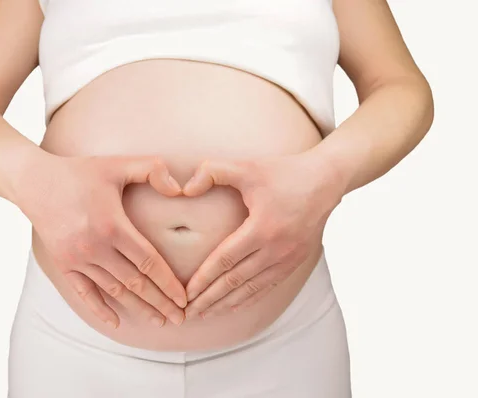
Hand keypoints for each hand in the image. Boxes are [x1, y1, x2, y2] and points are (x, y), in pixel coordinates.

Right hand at [15, 153, 186, 327]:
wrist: (34, 182)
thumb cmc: (80, 172)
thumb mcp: (117, 164)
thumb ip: (152, 169)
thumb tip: (180, 188)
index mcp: (113, 226)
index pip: (148, 263)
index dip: (168, 283)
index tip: (184, 299)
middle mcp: (95, 248)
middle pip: (135, 283)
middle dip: (160, 303)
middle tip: (180, 318)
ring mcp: (77, 259)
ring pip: (114, 291)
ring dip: (138, 308)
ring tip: (158, 321)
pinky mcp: (63, 264)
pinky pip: (85, 292)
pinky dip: (100, 309)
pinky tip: (116, 322)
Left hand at [182, 150, 345, 318]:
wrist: (326, 179)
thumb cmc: (284, 172)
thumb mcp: (247, 167)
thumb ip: (212, 172)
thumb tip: (185, 189)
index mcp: (262, 229)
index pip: (225, 261)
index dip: (203, 279)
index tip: (185, 293)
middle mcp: (277, 249)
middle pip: (235, 281)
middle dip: (209, 299)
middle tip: (188, 313)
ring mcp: (288, 258)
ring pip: (251, 289)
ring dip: (226, 304)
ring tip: (205, 314)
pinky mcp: (296, 261)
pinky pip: (268, 286)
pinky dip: (248, 299)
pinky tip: (233, 306)